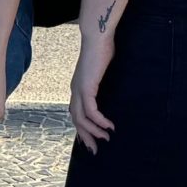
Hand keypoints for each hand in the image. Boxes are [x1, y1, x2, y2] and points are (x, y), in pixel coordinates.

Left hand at [70, 28, 115, 151]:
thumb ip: (102, 82)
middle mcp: (75, 91)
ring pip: (82, 119)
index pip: (76, 114)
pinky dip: (100, 121)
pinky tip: (109, 126)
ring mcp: (79, 90)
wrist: (98, 37)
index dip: (83, 129)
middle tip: (96, 150)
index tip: (91, 141)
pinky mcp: (86, 88)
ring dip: (94, 131)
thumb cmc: (102, 50)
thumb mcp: (101, 71)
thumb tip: (111, 90)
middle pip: (76, 120)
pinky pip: (91, 111)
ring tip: (106, 138)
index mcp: (78, 88)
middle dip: (86, 136)